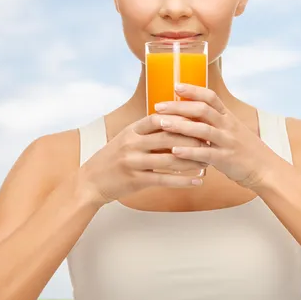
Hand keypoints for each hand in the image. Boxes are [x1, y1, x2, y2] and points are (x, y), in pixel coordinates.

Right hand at [79, 113, 208, 205]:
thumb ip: (148, 131)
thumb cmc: (113, 158)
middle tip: (210, 140)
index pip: (158, 118)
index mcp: (131, 130)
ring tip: (208, 161)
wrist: (91, 181)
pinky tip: (197, 181)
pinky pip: (164, 179)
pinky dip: (183, 180)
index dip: (179, 118)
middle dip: (191, 139)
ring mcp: (133, 162)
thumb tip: (176, 121)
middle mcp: (132, 143)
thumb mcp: (127, 139)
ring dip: (191, 161)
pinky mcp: (135, 180)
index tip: (198, 120)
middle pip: (167, 137)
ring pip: (169, 159)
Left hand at [154, 83, 285, 191]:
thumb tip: (192, 112)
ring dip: (180, 126)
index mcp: (228, 117)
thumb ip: (215, 121)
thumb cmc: (245, 150)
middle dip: (178, 106)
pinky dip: (189, 152)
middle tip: (158, 106)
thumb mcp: (232, 130)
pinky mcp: (226, 159)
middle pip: (202, 110)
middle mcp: (228, 126)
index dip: (193, 89)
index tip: (176, 85)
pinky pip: (206, 153)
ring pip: (202, 129)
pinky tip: (174, 152)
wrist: (265, 169)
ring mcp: (227, 142)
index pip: (210, 97)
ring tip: (162, 124)